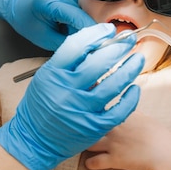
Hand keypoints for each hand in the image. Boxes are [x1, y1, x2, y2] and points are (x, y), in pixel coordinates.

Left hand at [0, 0, 94, 50]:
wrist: (18, 1)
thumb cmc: (29, 21)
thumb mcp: (45, 39)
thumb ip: (68, 41)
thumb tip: (91, 43)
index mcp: (45, 0)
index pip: (74, 14)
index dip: (90, 27)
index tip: (105, 37)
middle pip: (83, 7)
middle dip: (85, 23)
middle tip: (77, 33)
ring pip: (87, 1)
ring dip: (84, 14)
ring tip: (69, 21)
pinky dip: (82, 6)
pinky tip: (71, 10)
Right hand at [0, 23, 144, 169]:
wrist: (34, 139)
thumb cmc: (42, 105)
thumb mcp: (46, 77)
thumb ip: (68, 62)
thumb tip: (98, 43)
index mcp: (53, 74)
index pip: (77, 46)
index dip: (96, 34)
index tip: (109, 30)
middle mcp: (66, 91)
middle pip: (98, 63)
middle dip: (118, 48)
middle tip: (129, 41)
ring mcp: (81, 110)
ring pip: (113, 85)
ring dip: (130, 69)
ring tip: (137, 59)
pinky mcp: (93, 127)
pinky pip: (119, 110)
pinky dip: (130, 98)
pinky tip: (134, 88)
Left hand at [85, 112, 170, 169]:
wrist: (166, 153)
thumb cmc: (157, 134)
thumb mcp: (141, 117)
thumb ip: (126, 112)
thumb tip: (117, 108)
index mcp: (122, 113)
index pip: (98, 105)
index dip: (86, 106)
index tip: (78, 106)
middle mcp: (114, 126)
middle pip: (87, 122)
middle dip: (77, 124)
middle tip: (69, 127)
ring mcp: (113, 143)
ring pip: (87, 141)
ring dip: (80, 144)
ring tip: (77, 146)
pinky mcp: (115, 159)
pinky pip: (94, 162)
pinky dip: (89, 163)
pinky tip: (89, 163)